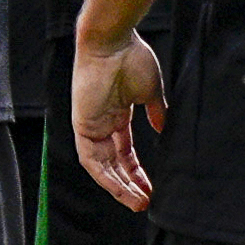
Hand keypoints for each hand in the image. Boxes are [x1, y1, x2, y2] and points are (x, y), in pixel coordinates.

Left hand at [72, 35, 167, 213]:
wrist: (114, 42)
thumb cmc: (132, 58)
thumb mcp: (150, 92)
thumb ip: (156, 113)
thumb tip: (163, 130)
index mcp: (116, 115)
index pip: (125, 152)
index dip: (138, 171)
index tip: (153, 187)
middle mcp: (101, 123)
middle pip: (114, 164)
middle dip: (130, 184)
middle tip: (146, 202)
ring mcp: (90, 125)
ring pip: (102, 167)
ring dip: (119, 186)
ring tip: (138, 202)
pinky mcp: (82, 126)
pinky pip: (91, 160)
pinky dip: (105, 177)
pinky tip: (121, 190)